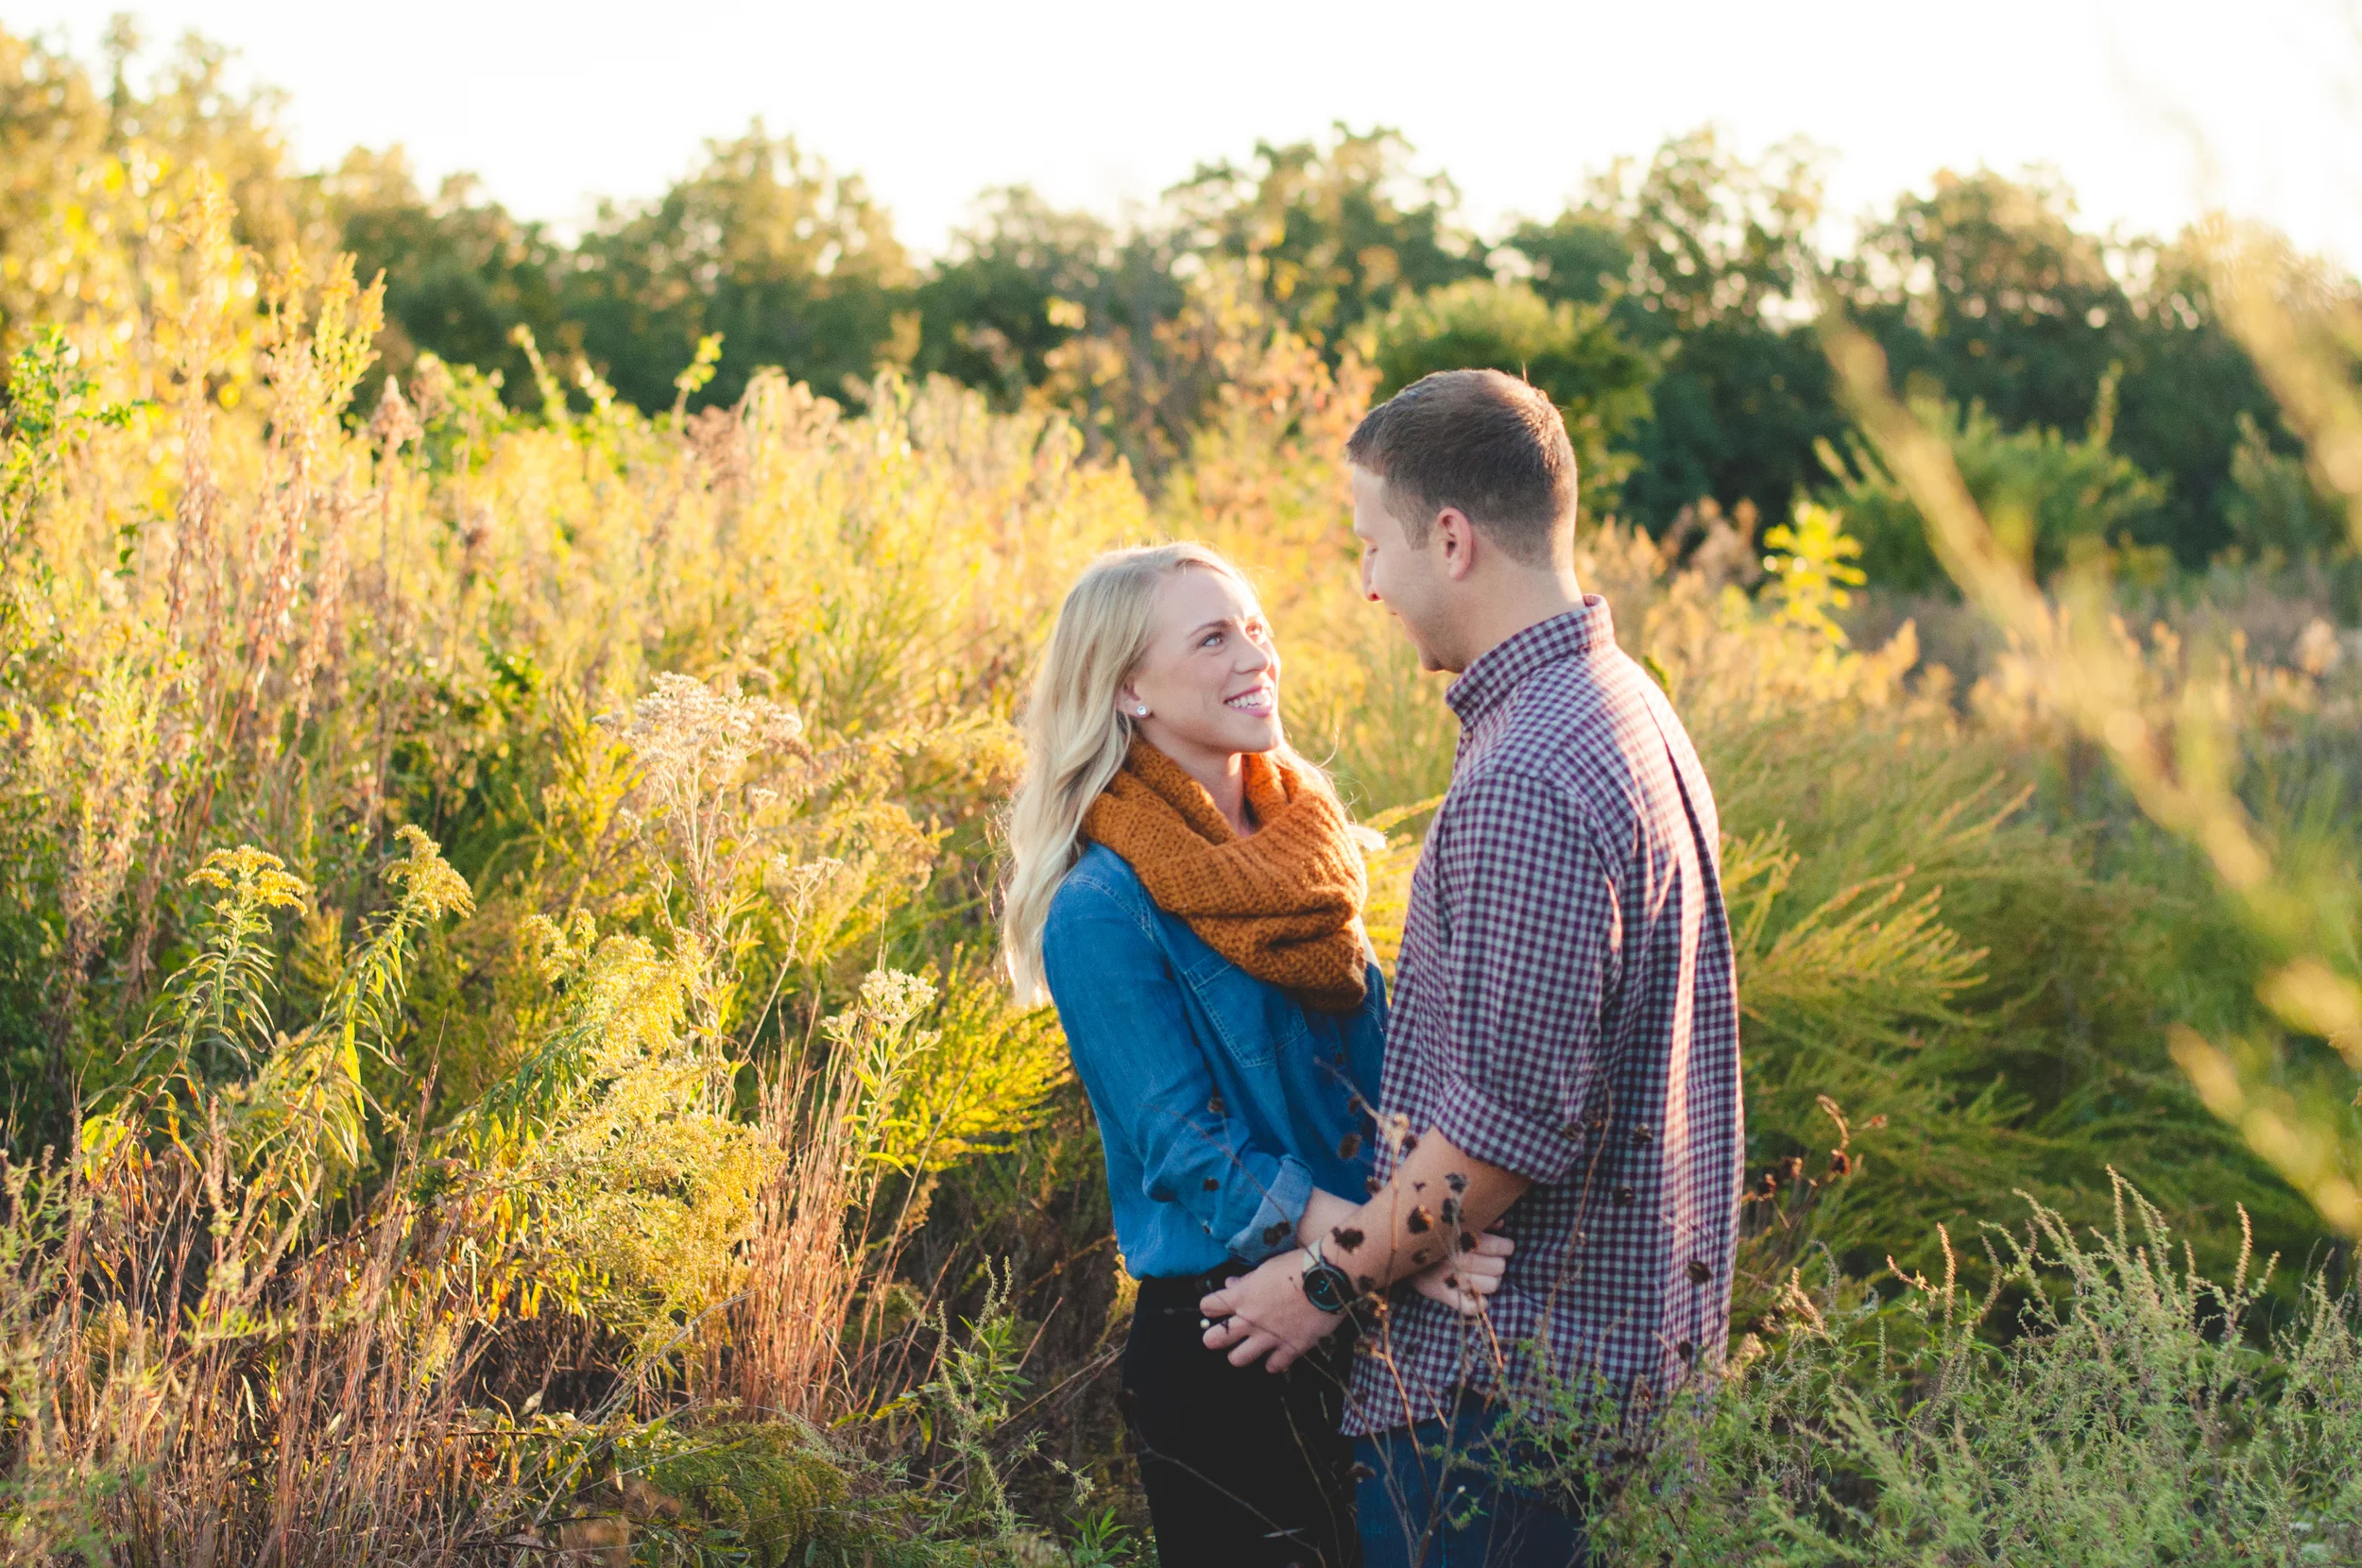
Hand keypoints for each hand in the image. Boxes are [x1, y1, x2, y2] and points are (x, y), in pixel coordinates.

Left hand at [1197, 1250, 1346, 1372]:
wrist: (1328, 1280)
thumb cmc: (1297, 1266)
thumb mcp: (1267, 1268)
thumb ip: (1247, 1281)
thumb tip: (1230, 1284)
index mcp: (1241, 1296)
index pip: (1208, 1306)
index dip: (1210, 1307)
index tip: (1216, 1307)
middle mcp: (1249, 1320)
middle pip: (1214, 1339)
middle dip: (1214, 1338)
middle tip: (1224, 1334)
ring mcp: (1268, 1338)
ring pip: (1237, 1359)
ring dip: (1241, 1354)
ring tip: (1249, 1348)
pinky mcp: (1289, 1349)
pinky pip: (1273, 1366)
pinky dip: (1274, 1362)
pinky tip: (1277, 1355)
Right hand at [1409, 1228, 1512, 1314]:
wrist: (1396, 1244)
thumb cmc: (1432, 1232)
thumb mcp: (1452, 1220)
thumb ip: (1478, 1220)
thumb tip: (1501, 1224)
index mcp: (1463, 1236)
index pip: (1501, 1247)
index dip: (1506, 1247)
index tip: (1504, 1246)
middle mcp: (1457, 1257)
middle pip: (1499, 1267)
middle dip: (1498, 1263)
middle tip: (1492, 1261)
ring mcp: (1449, 1277)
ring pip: (1491, 1286)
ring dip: (1491, 1281)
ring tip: (1485, 1275)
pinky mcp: (1440, 1293)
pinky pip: (1469, 1307)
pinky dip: (1478, 1304)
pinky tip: (1478, 1297)